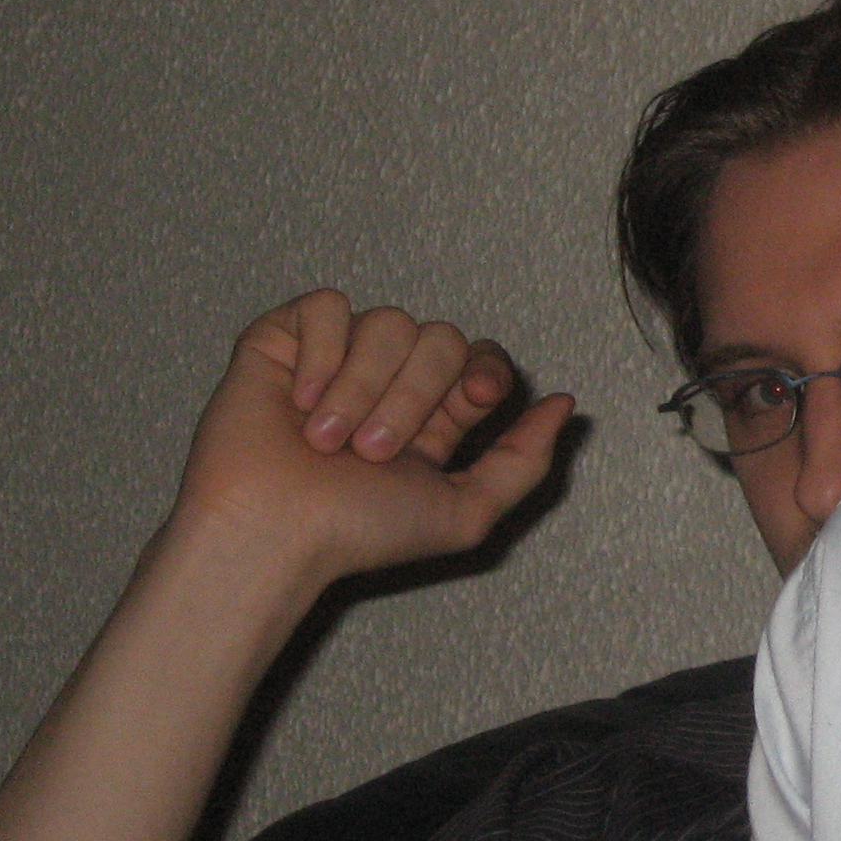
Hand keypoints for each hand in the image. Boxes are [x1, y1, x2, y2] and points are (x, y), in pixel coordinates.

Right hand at [165, 290, 575, 596]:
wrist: (275, 531)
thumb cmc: (358, 533)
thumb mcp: (466, 511)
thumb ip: (524, 460)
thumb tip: (564, 403)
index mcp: (434, 414)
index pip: (481, 358)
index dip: (487, 368)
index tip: (479, 396)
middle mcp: (389, 378)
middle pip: (442, 338)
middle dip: (414, 396)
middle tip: (372, 451)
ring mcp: (338, 354)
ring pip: (389, 322)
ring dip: (363, 387)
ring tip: (326, 440)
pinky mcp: (285, 338)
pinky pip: (329, 307)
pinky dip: (321, 354)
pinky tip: (299, 402)